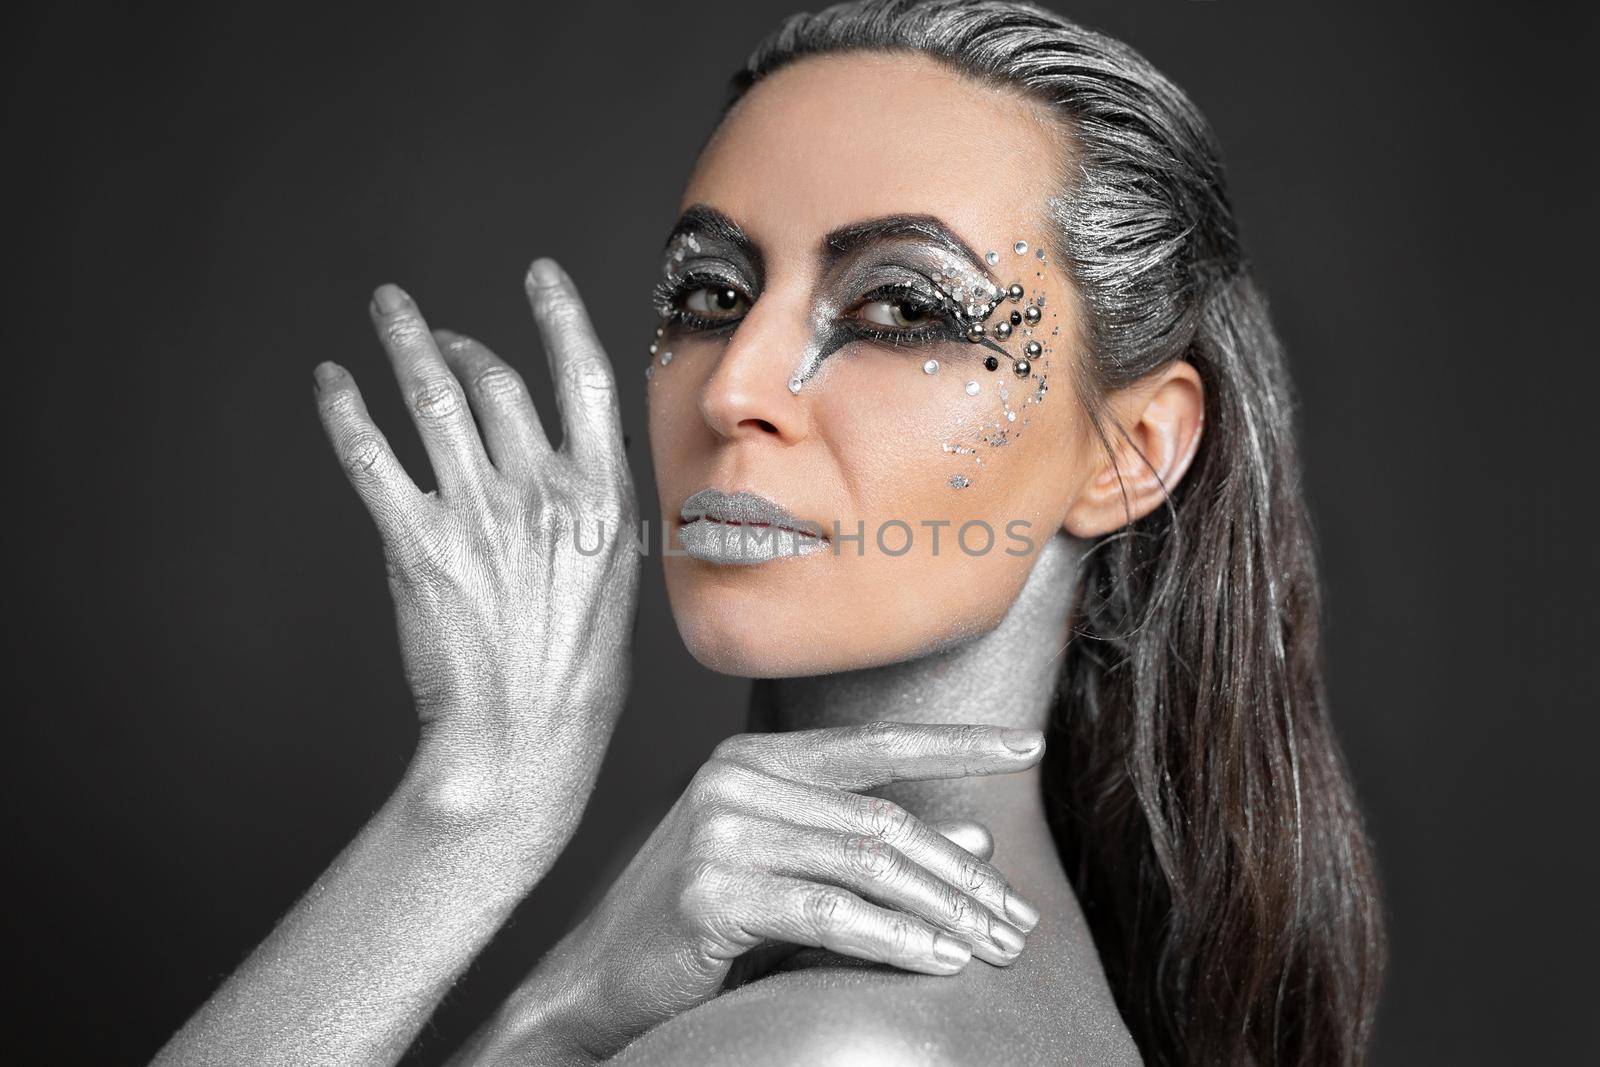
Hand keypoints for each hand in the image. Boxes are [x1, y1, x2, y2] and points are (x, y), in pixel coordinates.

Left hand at [313, 259, 638, 834]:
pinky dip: (347, 411)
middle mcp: (538, 491)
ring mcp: (475, 514)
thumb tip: (587, 469)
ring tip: (388, 314)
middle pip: (494, 381)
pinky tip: (333, 385)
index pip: (583, 378)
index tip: (538, 276)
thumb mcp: (618, 582)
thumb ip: (601, 515)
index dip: (559, 315)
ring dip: (404, 345)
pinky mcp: (415, 543)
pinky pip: (372, 457)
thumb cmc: (576, 674)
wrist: (523, 737)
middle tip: (438, 333)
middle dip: (460, 343)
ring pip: (432, 398)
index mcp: (600, 496)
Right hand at [461, 722, 1045, 1062]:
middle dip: (961, 874)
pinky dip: (895, 939)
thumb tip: (974, 842)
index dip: (957, 743)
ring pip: (867, 862)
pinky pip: (831, 913)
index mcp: (753, 761)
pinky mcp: (712, 890)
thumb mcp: (796, 877)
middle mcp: (736, 779)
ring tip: (991, 945)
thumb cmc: (697, 927)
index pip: (876, 744)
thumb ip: (876, 853)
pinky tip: (938, 958)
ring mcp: (720, 831)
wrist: (596, 982)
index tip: (1027, 746)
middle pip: (884, 818)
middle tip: (1016, 920)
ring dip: (942, 909)